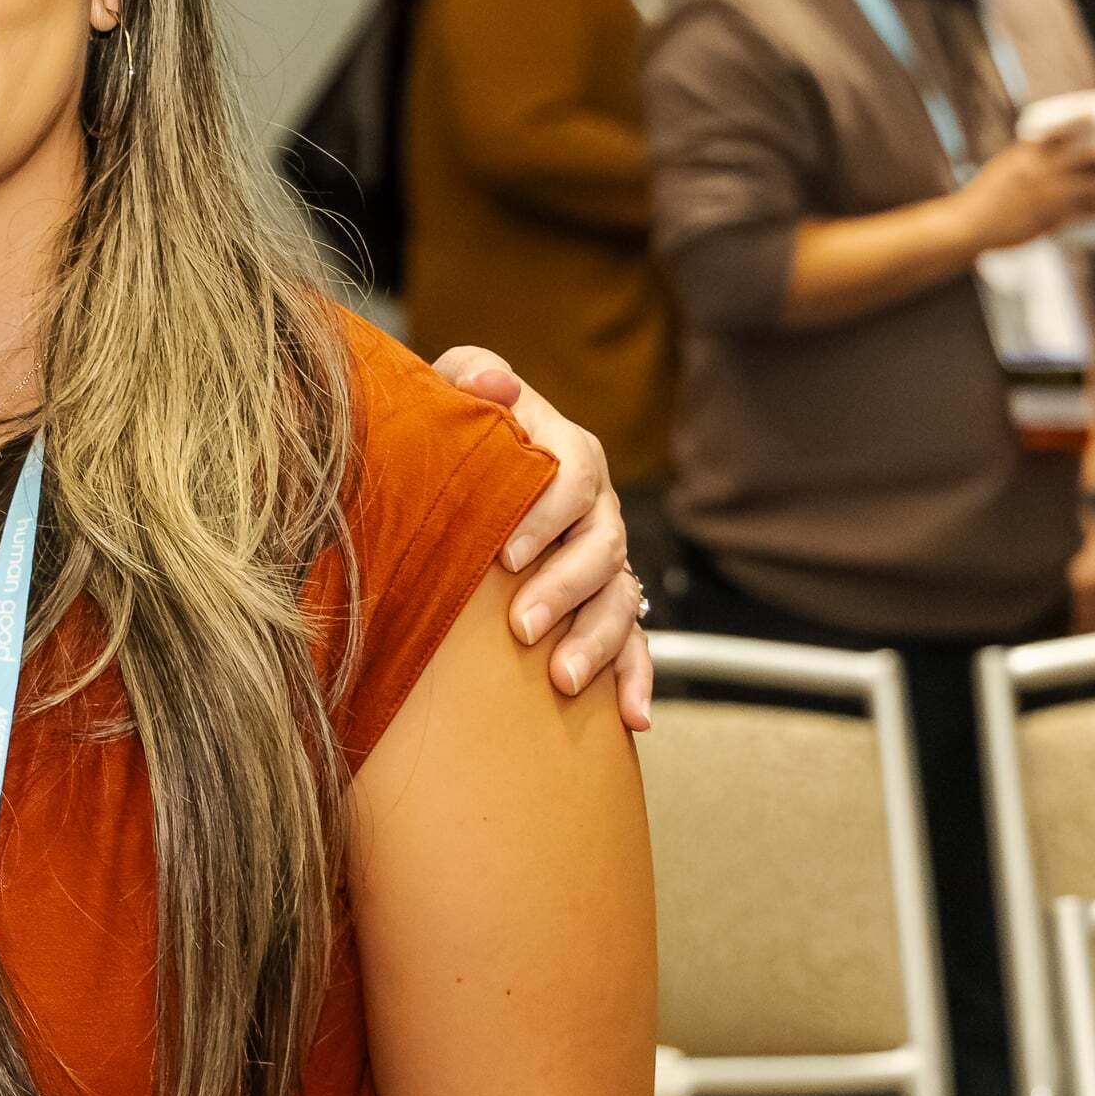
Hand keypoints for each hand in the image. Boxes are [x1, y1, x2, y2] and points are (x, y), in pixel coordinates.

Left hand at [430, 345, 653, 730]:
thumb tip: (496, 384)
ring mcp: (607, 559)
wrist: (467, 475)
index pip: (576, 474)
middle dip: (566, 588)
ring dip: (598, 641)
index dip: (547, 513)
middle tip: (520, 626)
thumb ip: (473, 377)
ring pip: (621, 599)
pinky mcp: (607, 605)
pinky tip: (631, 718)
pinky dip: (636, 679)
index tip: (506, 553)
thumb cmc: (461, 432)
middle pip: (602, 546)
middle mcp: (598, 508)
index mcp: (568, 453)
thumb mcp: (457, 392)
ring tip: (560, 678)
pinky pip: (637, 644)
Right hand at [955, 131, 1094, 252]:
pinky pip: (1085, 212)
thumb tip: (1061, 155)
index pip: (1065, 125)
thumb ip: (1033, 158)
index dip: (1091, 118)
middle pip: (1091, 152)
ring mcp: (1046, 193)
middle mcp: (1040, 168)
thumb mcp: (1008, 165)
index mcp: (1028, 151)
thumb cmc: (987, 195)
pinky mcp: (1049, 218)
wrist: (969, 225)